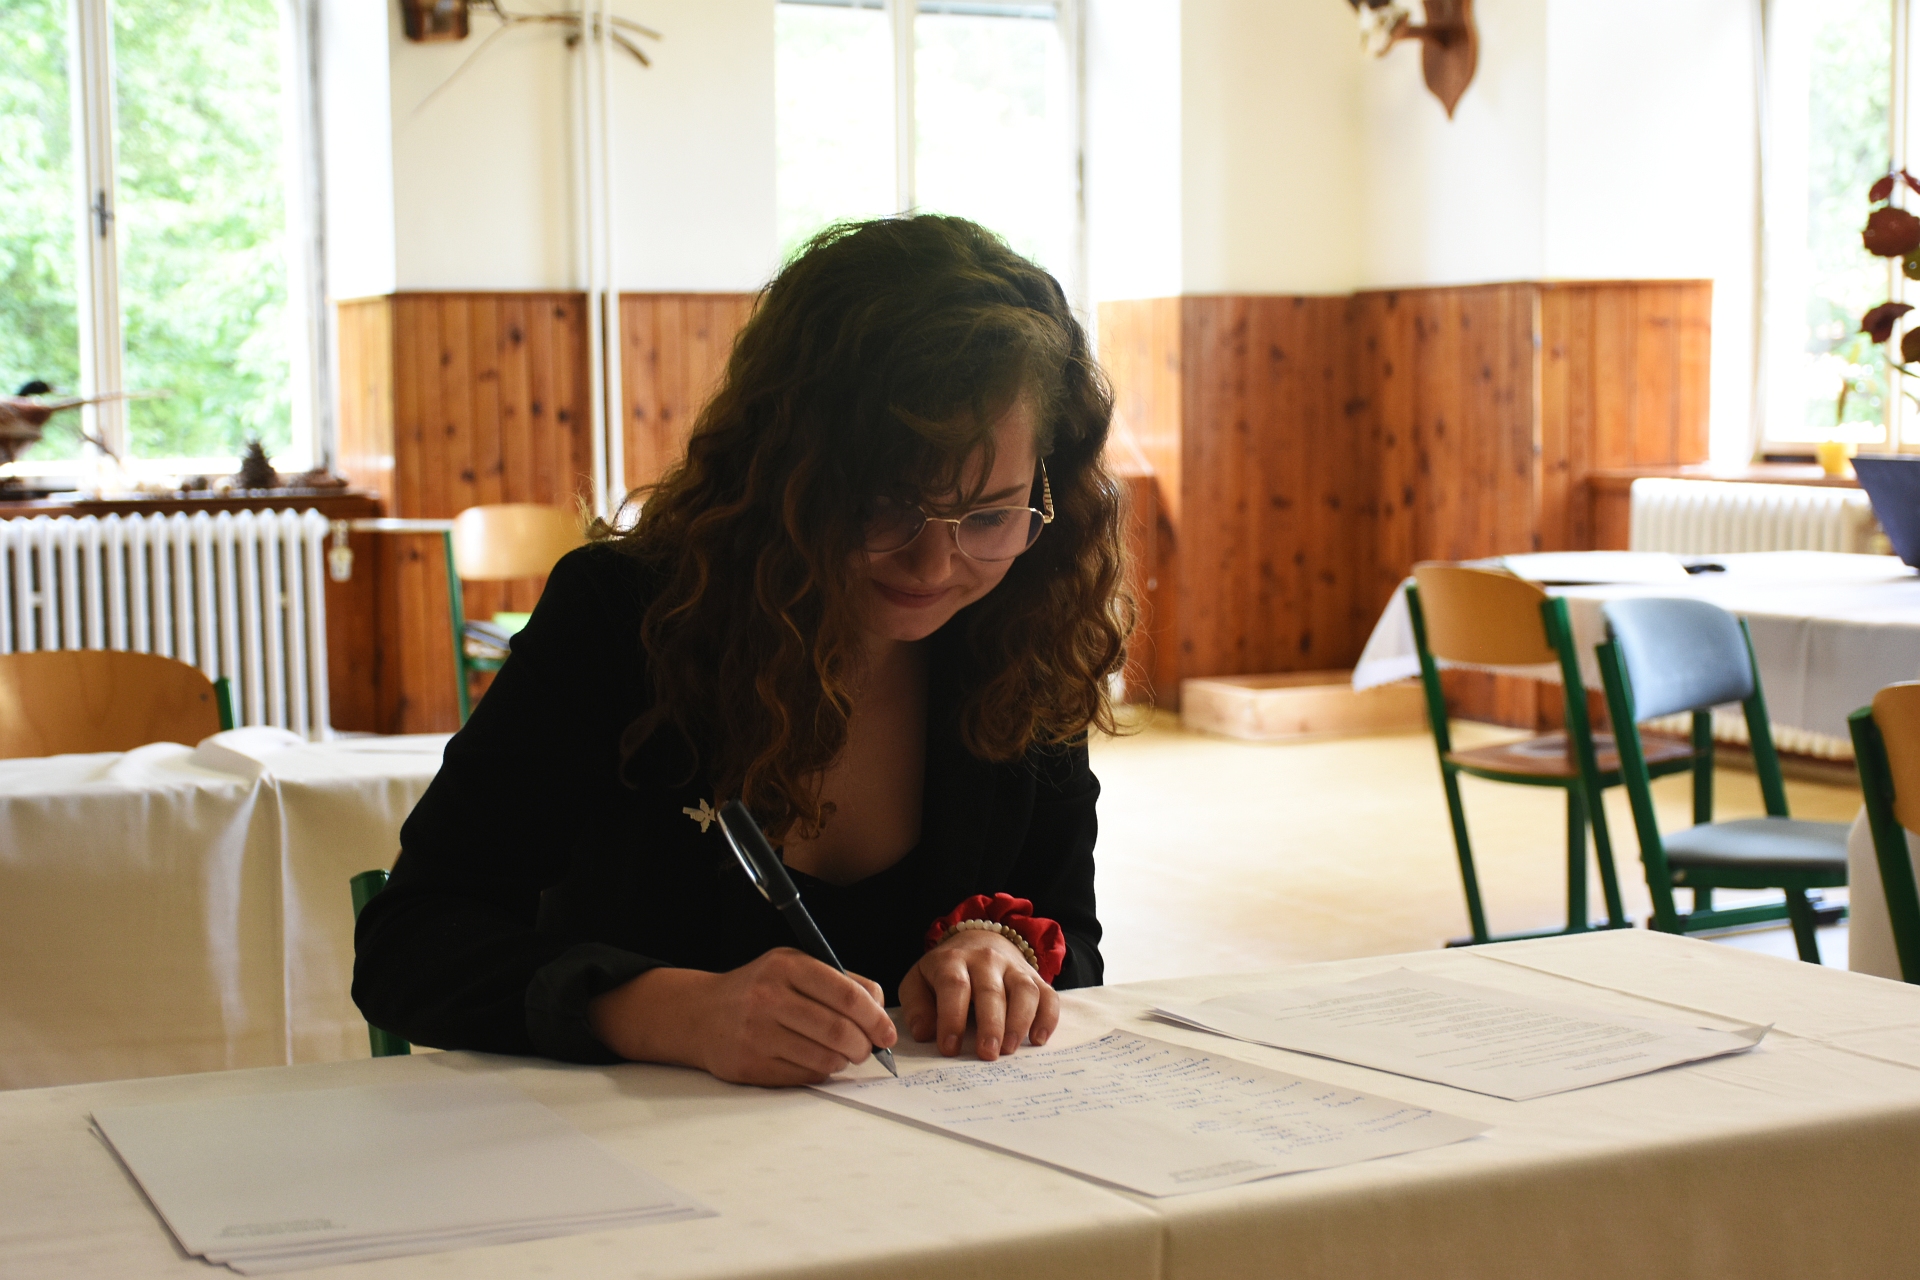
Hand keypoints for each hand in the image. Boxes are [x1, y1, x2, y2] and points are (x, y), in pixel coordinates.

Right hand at [587, 948, 896, 1086]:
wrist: (701, 1014)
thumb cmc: (759, 989)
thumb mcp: (794, 966)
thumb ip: (838, 980)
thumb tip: (878, 1007)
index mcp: (786, 966)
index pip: (845, 993)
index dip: (874, 1017)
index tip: (886, 1032)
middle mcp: (769, 997)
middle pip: (838, 1030)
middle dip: (863, 1045)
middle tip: (868, 1048)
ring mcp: (757, 1033)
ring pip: (824, 1057)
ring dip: (844, 1061)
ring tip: (843, 1054)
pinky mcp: (750, 1065)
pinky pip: (803, 1075)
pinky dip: (821, 1071)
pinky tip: (818, 1060)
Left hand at [898, 929, 1058, 1060]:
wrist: (978, 940)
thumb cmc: (944, 972)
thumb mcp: (919, 982)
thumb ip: (917, 1007)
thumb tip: (924, 1034)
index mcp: (952, 961)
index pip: (954, 986)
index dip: (952, 1018)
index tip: (949, 1048)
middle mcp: (986, 959)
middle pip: (991, 990)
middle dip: (990, 1024)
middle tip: (986, 1054)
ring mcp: (1014, 966)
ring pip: (1024, 990)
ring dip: (1020, 1021)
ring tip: (1010, 1049)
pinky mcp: (1035, 977)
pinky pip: (1048, 995)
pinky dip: (1047, 1018)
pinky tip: (1038, 1039)